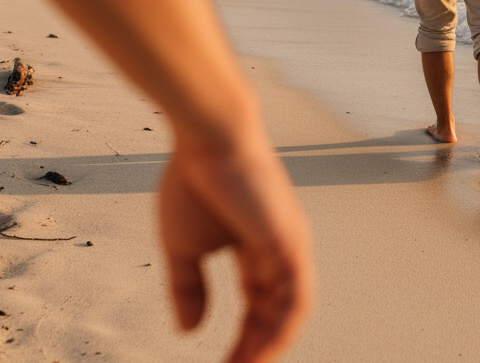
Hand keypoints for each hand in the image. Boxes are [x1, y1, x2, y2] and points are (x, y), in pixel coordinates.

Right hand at [160, 133, 312, 362]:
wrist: (208, 138)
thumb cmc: (195, 180)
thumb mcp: (183, 247)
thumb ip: (188, 288)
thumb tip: (188, 331)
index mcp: (258, 250)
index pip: (258, 305)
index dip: (243, 339)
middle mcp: (281, 251)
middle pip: (276, 313)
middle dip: (257, 350)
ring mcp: (290, 246)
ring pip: (291, 311)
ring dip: (271, 346)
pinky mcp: (292, 241)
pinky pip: (296, 296)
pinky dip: (283, 328)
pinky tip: (263, 352)